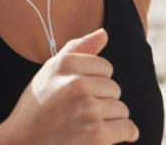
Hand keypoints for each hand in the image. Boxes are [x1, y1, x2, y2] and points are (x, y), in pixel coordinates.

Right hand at [1, 28, 138, 143]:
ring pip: (122, 109)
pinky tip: (103, 138)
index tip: (76, 96)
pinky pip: (128, 128)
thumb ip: (77, 49)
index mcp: (64, 64)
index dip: (94, 84)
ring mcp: (87, 108)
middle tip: (77, 115)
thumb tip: (104, 33)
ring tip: (84, 127)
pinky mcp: (96, 134)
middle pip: (114, 88)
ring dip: (109, 121)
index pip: (105, 67)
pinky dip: (122, 136)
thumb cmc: (37, 109)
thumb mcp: (49, 73)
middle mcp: (76, 82)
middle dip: (102, 102)